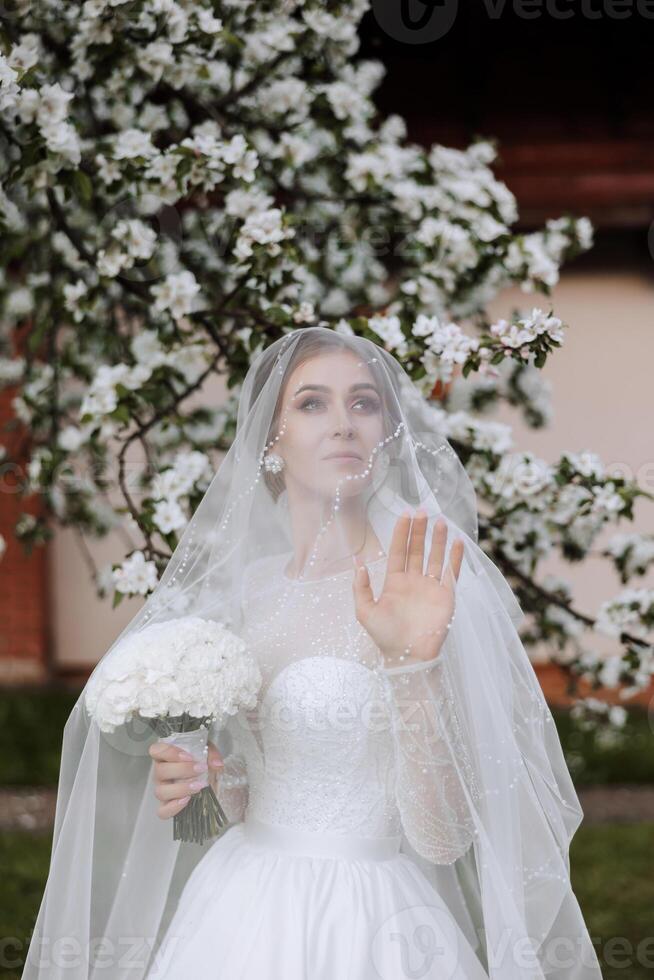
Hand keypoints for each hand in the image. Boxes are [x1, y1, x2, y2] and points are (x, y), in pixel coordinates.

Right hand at [148, 738, 224, 819]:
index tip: (188, 756)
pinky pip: (162, 811)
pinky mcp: (167, 806)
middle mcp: (161, 773)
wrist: (208, 780)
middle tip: (200, 769)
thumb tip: (217, 764)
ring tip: (198, 787)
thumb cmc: (201, 763)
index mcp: (166, 756)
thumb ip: (211, 754)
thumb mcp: (207, 752)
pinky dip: (173, 807)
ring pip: (161, 791)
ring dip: (180, 789)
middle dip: (182, 770)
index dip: (170, 753)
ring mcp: (162, 789)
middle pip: (160, 771)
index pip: (156, 750)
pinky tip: (187, 800)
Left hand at [353, 512, 463, 667]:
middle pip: (417, 549)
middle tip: (423, 511)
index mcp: (395, 582)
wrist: (408, 657)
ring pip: (435, 557)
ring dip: (438, 539)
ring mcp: (431, 587)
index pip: (399, 551)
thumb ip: (360, 586)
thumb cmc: (385, 636)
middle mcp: (413, 581)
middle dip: (420, 530)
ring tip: (440, 521)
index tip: (405, 514)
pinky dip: (455, 557)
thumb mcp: (364, 611)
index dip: (402, 533)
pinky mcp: (446, 596)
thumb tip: (358, 562)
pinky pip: (451, 572)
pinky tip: (458, 542)